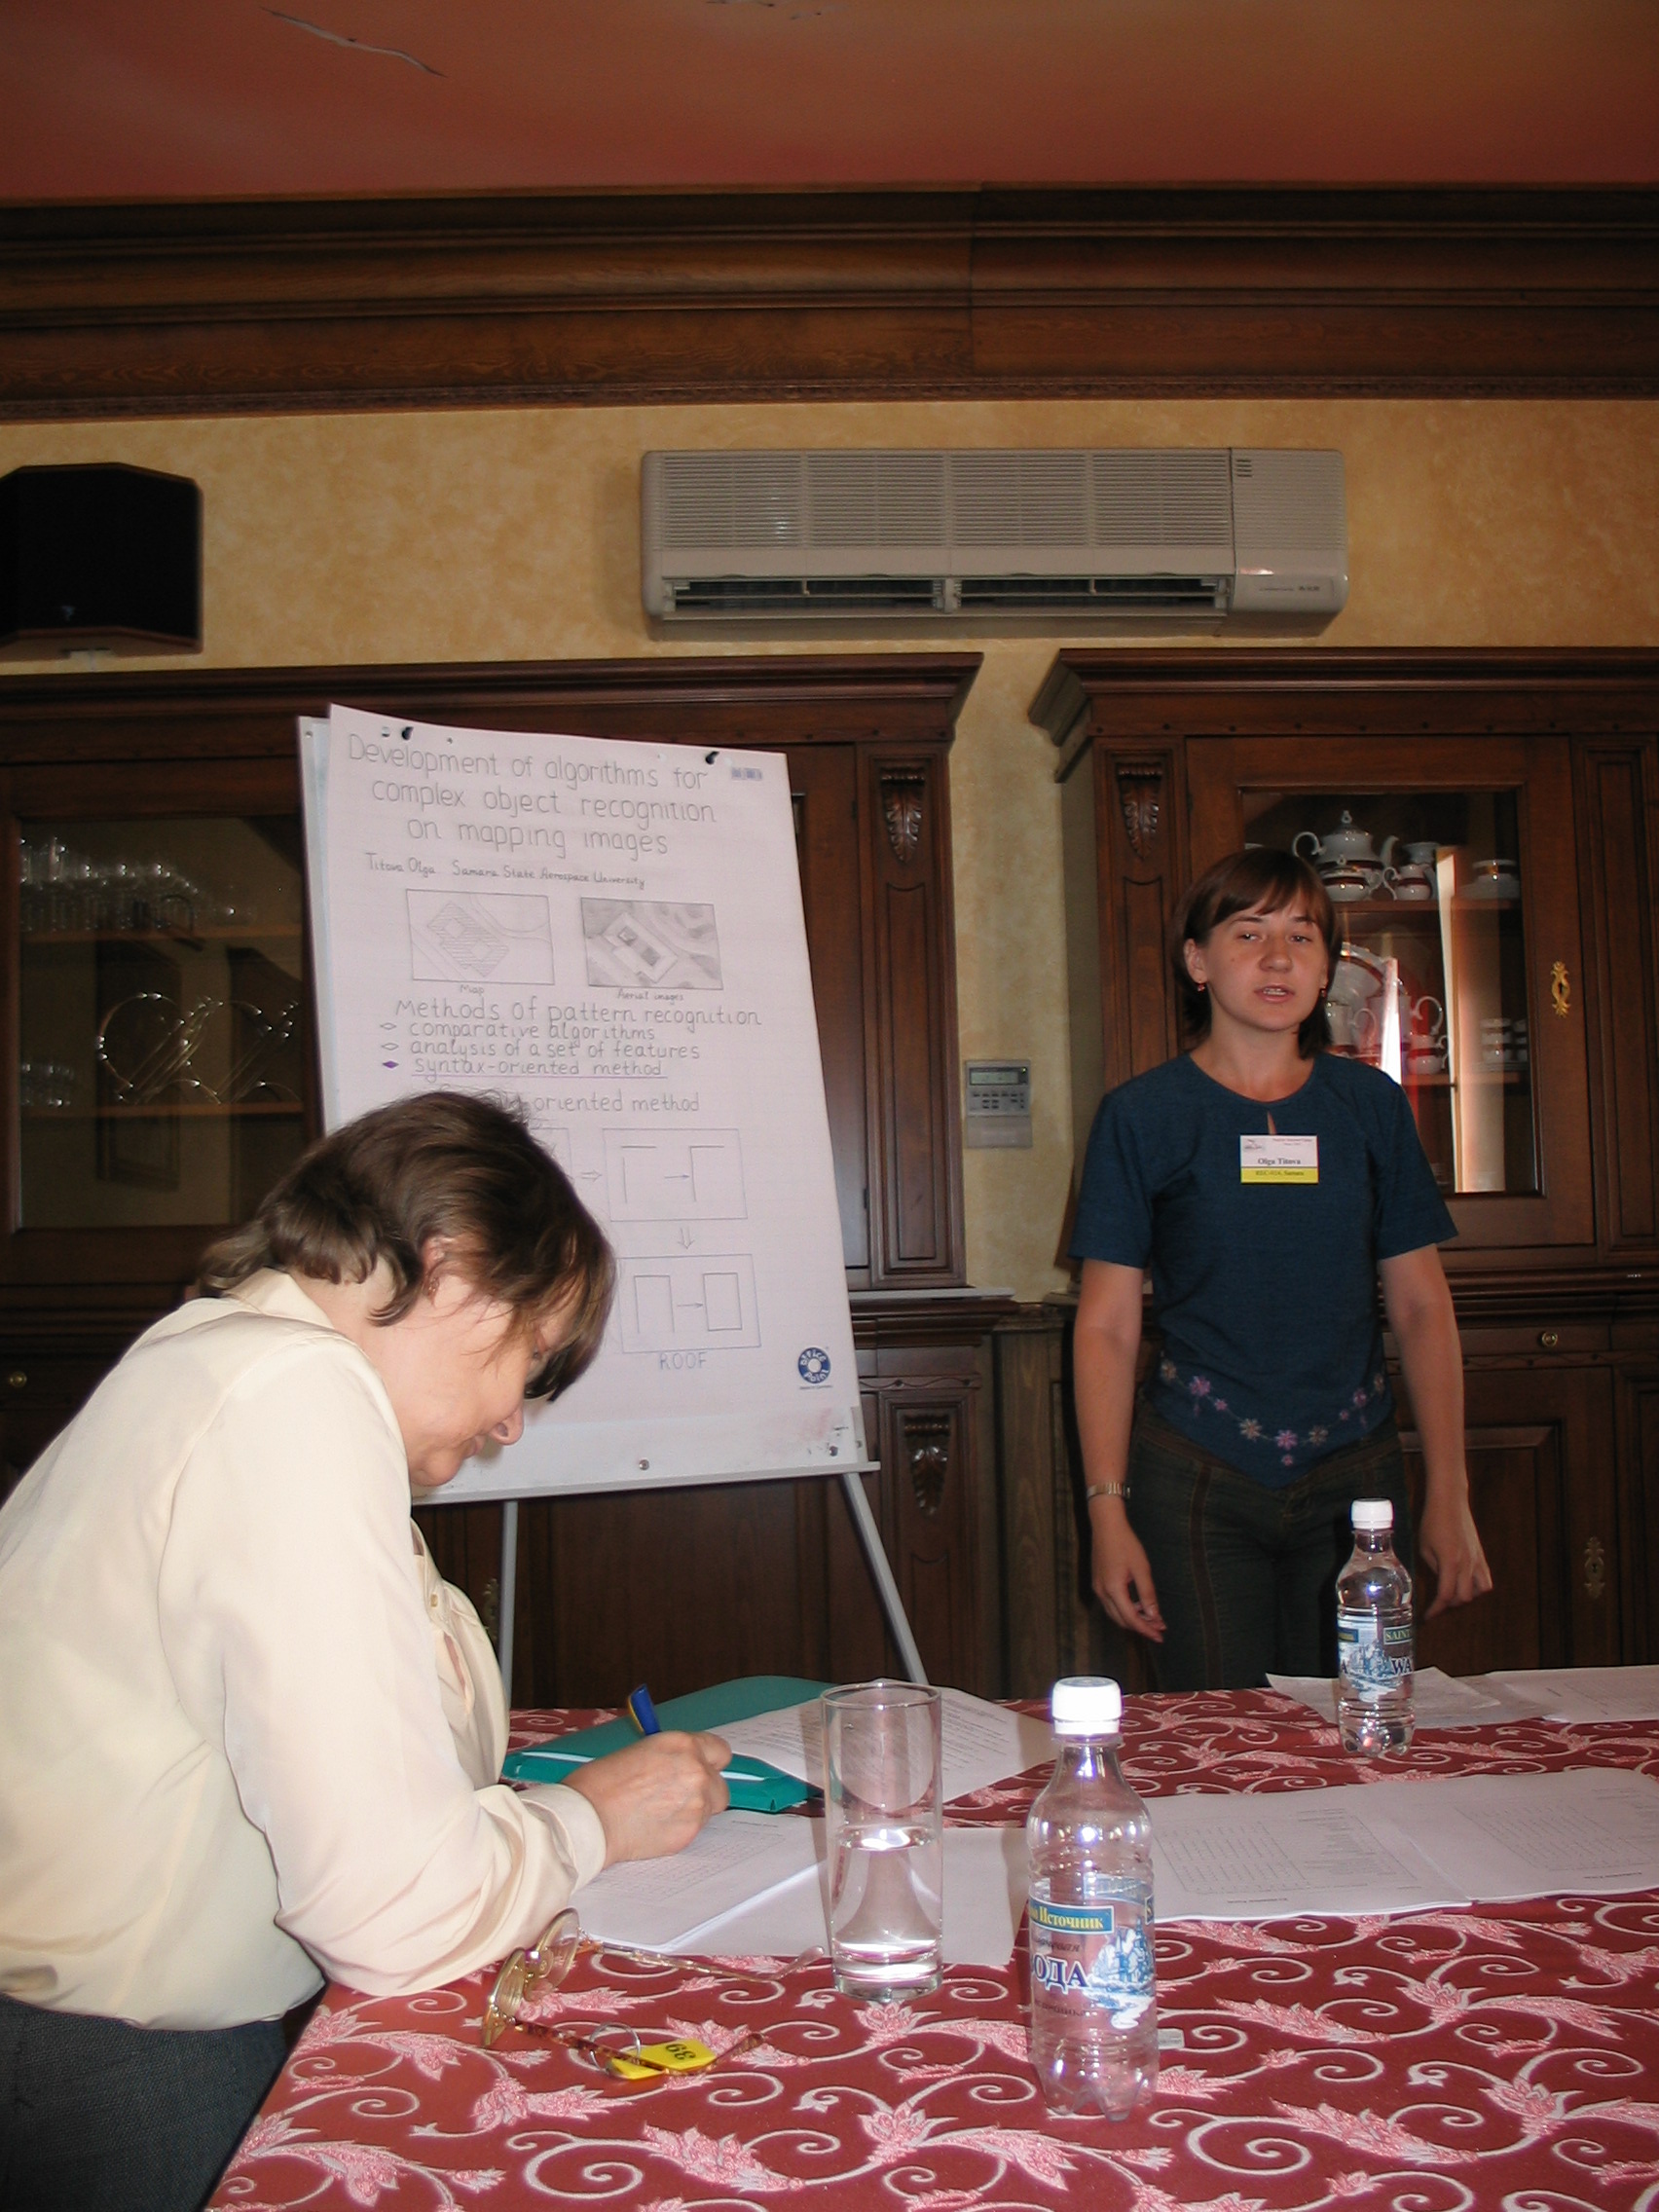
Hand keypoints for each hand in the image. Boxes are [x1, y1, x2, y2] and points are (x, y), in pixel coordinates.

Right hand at [564, 1731, 729, 1864]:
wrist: (589, 1818)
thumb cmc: (601, 1783)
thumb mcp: (640, 1752)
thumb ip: (670, 1758)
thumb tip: (682, 1766)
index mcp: (681, 1744)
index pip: (720, 1750)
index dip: (709, 1761)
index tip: (702, 1768)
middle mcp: (696, 1770)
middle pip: (720, 1783)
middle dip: (705, 1789)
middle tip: (681, 1796)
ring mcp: (697, 1802)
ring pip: (710, 1808)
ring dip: (694, 1810)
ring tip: (662, 1813)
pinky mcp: (690, 1831)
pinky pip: (696, 1829)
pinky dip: (681, 1828)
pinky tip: (656, 1826)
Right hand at [1089, 1503, 1164, 1642]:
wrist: (1106, 1525)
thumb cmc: (1125, 1543)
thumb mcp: (1141, 1568)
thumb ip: (1147, 1594)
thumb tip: (1154, 1616)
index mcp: (1113, 1589)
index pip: (1131, 1619)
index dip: (1146, 1629)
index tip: (1160, 1636)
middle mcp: (1102, 1593)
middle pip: (1121, 1620)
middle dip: (1141, 1626)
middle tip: (1159, 1628)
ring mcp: (1098, 1588)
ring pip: (1115, 1614)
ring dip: (1132, 1619)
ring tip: (1151, 1617)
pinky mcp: (1098, 1583)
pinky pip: (1111, 1605)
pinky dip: (1124, 1610)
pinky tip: (1137, 1605)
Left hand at [1417, 1489, 1493, 1617]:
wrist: (1450, 1501)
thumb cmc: (1433, 1521)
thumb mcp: (1424, 1547)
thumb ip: (1433, 1568)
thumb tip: (1439, 1583)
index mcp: (1450, 1562)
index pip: (1446, 1595)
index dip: (1436, 1610)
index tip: (1428, 1617)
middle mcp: (1467, 1564)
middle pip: (1464, 1597)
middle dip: (1450, 1605)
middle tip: (1437, 1606)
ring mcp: (1477, 1560)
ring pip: (1480, 1591)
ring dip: (1466, 1597)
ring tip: (1453, 1596)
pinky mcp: (1482, 1555)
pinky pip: (1486, 1579)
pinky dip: (1477, 1587)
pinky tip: (1466, 1585)